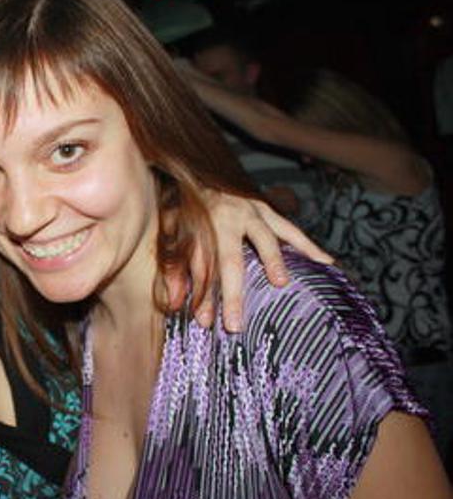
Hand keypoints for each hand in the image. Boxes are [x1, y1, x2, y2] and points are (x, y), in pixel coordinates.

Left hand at [166, 193, 332, 331]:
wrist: (200, 174)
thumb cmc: (186, 211)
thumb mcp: (172, 235)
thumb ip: (174, 269)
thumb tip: (174, 304)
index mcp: (201, 226)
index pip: (200, 268)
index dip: (202, 297)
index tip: (204, 323)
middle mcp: (227, 218)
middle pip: (231, 260)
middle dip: (233, 294)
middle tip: (237, 324)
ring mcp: (251, 211)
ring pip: (267, 239)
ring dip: (274, 262)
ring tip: (281, 284)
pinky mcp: (268, 210)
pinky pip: (291, 230)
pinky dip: (308, 246)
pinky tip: (325, 262)